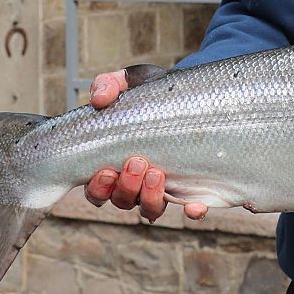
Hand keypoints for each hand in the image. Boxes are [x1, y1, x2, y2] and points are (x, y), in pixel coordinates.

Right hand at [83, 70, 206, 221]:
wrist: (195, 97)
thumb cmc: (155, 95)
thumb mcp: (133, 82)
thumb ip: (110, 84)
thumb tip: (99, 99)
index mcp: (114, 163)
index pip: (98, 189)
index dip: (98, 188)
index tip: (105, 171)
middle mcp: (136, 183)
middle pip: (122, 200)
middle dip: (126, 187)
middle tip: (137, 163)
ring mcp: (164, 189)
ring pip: (150, 209)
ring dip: (150, 197)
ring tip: (158, 173)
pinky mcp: (192, 189)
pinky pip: (191, 209)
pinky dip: (192, 211)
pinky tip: (195, 206)